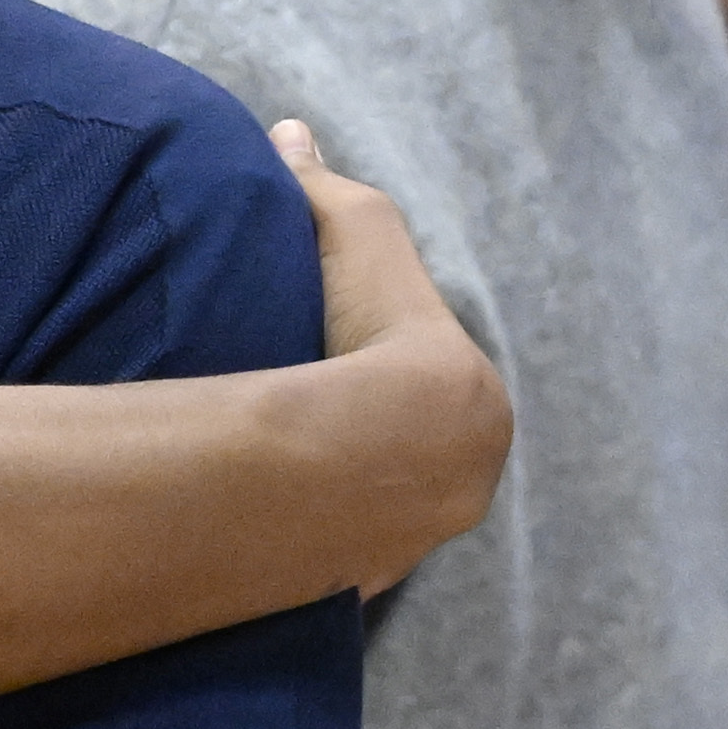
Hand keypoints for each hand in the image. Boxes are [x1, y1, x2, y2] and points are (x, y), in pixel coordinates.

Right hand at [273, 119, 511, 593]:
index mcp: (473, 409)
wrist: (348, 458)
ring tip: (264, 477)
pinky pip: (320, 564)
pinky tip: (253, 533)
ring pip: (364, 514)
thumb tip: (290, 134)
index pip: (424, 385)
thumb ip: (325, 188)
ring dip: (326, 500)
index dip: (375, 365)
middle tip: (291, 421)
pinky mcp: (349, 594)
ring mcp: (405, 548)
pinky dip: (294, 546)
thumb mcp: (355, 237)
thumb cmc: (363, 339)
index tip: (322, 358)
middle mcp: (458, 489)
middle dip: (360, 441)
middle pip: (401, 456)